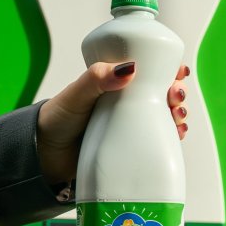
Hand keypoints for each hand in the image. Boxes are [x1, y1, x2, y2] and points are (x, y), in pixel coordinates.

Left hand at [37, 62, 188, 184]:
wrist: (46, 156)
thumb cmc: (58, 119)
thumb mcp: (76, 94)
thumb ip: (97, 78)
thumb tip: (130, 68)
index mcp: (116, 83)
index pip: (149, 69)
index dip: (169, 68)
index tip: (179, 71)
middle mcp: (128, 101)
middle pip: (163, 91)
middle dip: (178, 91)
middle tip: (175, 95)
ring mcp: (132, 123)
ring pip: (165, 114)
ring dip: (179, 112)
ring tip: (178, 115)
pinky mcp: (133, 145)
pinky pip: (160, 137)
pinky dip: (174, 133)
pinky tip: (178, 133)